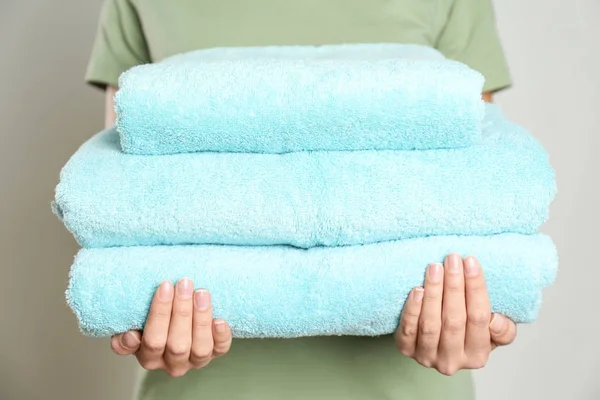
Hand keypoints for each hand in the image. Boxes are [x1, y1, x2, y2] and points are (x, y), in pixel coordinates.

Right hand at [110, 279, 231, 376]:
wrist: (177, 316)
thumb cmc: (153, 316)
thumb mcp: (135, 320)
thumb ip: (127, 325)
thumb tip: (130, 335)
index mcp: (147, 356)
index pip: (151, 341)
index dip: (159, 314)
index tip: (164, 286)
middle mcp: (171, 362)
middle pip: (176, 344)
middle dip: (181, 311)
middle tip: (184, 283)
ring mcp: (193, 360)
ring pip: (199, 348)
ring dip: (201, 320)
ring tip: (201, 293)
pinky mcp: (214, 354)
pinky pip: (220, 349)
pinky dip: (221, 336)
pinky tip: (220, 319)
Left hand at [395, 254, 516, 375]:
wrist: (435, 343)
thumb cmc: (467, 331)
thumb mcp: (492, 333)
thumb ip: (503, 330)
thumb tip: (494, 319)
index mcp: (477, 356)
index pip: (479, 318)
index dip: (476, 288)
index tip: (471, 261)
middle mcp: (452, 361)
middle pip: (454, 320)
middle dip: (454, 285)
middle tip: (452, 259)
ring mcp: (427, 357)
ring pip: (430, 324)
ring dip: (433, 293)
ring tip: (435, 267)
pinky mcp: (406, 349)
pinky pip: (408, 330)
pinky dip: (412, 309)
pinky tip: (417, 290)